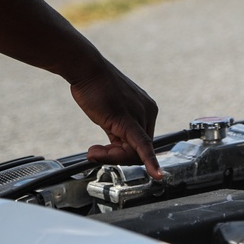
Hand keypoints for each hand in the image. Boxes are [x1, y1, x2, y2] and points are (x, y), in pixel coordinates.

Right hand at [70, 61, 161, 179]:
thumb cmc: (94, 87)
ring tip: (94, 150)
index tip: (102, 152)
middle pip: (139, 151)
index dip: (121, 153)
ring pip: (134, 152)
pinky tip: (156, 174)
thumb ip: (116, 132)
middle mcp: (148, 111)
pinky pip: (142, 145)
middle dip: (116, 157)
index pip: (142, 143)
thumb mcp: (109, 113)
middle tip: (95, 151)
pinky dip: (150, 161)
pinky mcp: (128, 120)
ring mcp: (140, 115)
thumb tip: (111, 150)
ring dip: (111, 157)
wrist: (86, 69)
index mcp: (147, 109)